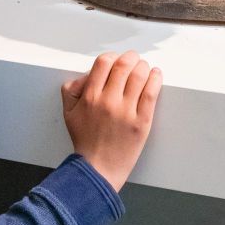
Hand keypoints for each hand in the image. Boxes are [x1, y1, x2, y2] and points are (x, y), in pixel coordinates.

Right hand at [61, 51, 161, 191]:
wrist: (98, 168)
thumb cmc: (85, 140)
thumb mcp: (68, 113)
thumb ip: (72, 89)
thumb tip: (88, 74)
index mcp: (90, 97)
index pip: (103, 62)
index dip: (112, 56)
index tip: (116, 60)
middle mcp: (108, 101)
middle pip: (124, 65)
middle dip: (131, 57)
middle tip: (134, 59)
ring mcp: (126, 111)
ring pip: (140, 75)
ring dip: (144, 66)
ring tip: (144, 68)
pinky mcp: (142, 121)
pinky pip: (151, 93)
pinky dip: (156, 79)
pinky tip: (156, 75)